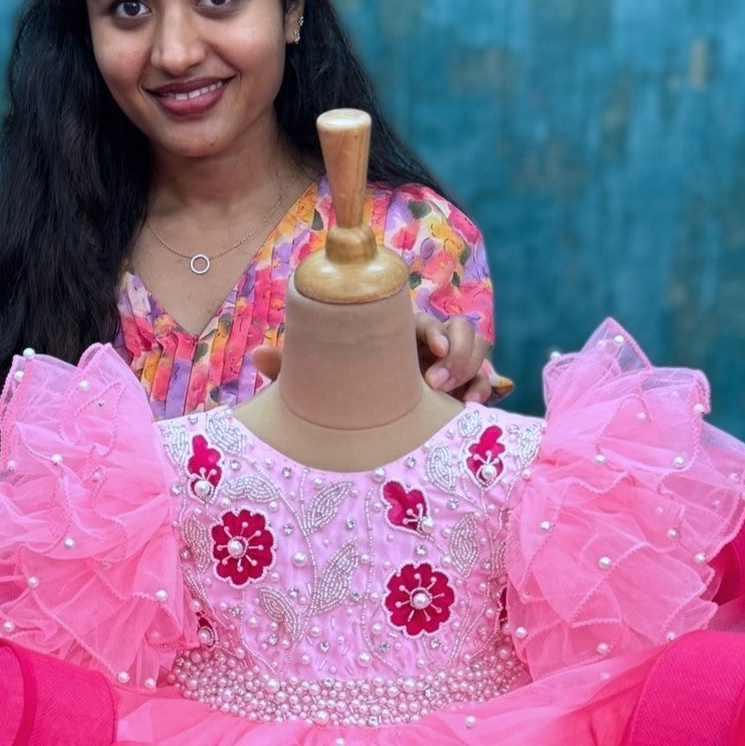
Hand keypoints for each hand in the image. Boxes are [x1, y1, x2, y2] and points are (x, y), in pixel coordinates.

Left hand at [249, 320, 511, 400]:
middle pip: (460, 329)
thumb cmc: (341, 396)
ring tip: (454, 400)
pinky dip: (484, 392)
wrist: (364, 428)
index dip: (433, 329)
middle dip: (457, 353)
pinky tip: (471, 410)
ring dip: (472, 371)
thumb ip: (294, 369)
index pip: (424, 318)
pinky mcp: (465, 388)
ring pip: (479, 349)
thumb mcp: (318, 385)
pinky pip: (487, 381)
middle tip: (433, 385)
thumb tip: (257, 353)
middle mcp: (427, 345)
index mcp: (397, 332)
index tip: (431, 347)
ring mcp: (451, 366)